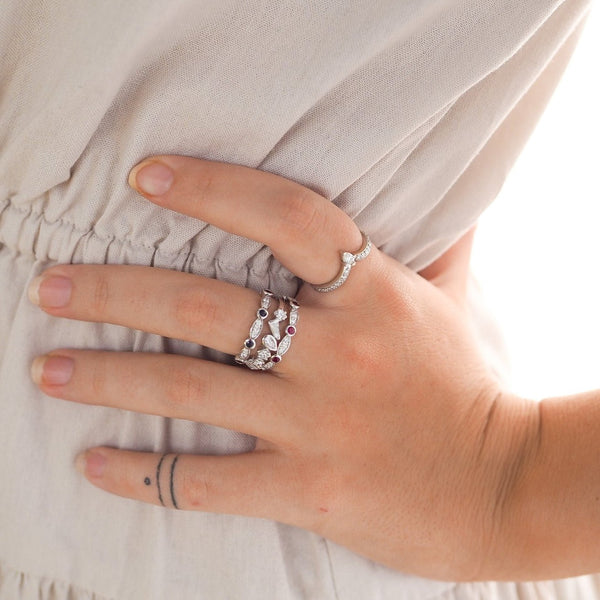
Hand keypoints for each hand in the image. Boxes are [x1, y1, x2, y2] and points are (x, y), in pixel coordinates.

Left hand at [28, 156, 536, 580]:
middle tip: (51, 288)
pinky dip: (141, 473)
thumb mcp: (451, 304)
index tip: (147, 176)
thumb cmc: (468, 386)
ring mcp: (320, 424)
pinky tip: (93, 464)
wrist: (504, 484)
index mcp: (375, 294)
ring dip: (106, 378)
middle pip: (204, 307)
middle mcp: (341, 352)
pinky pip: (204, 482)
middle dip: (114, 293)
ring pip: (188, 391)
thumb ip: (433, 249)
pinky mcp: (309, 491)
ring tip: (47, 370)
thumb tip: (446, 199)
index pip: (286, 217)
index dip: (214, 190)